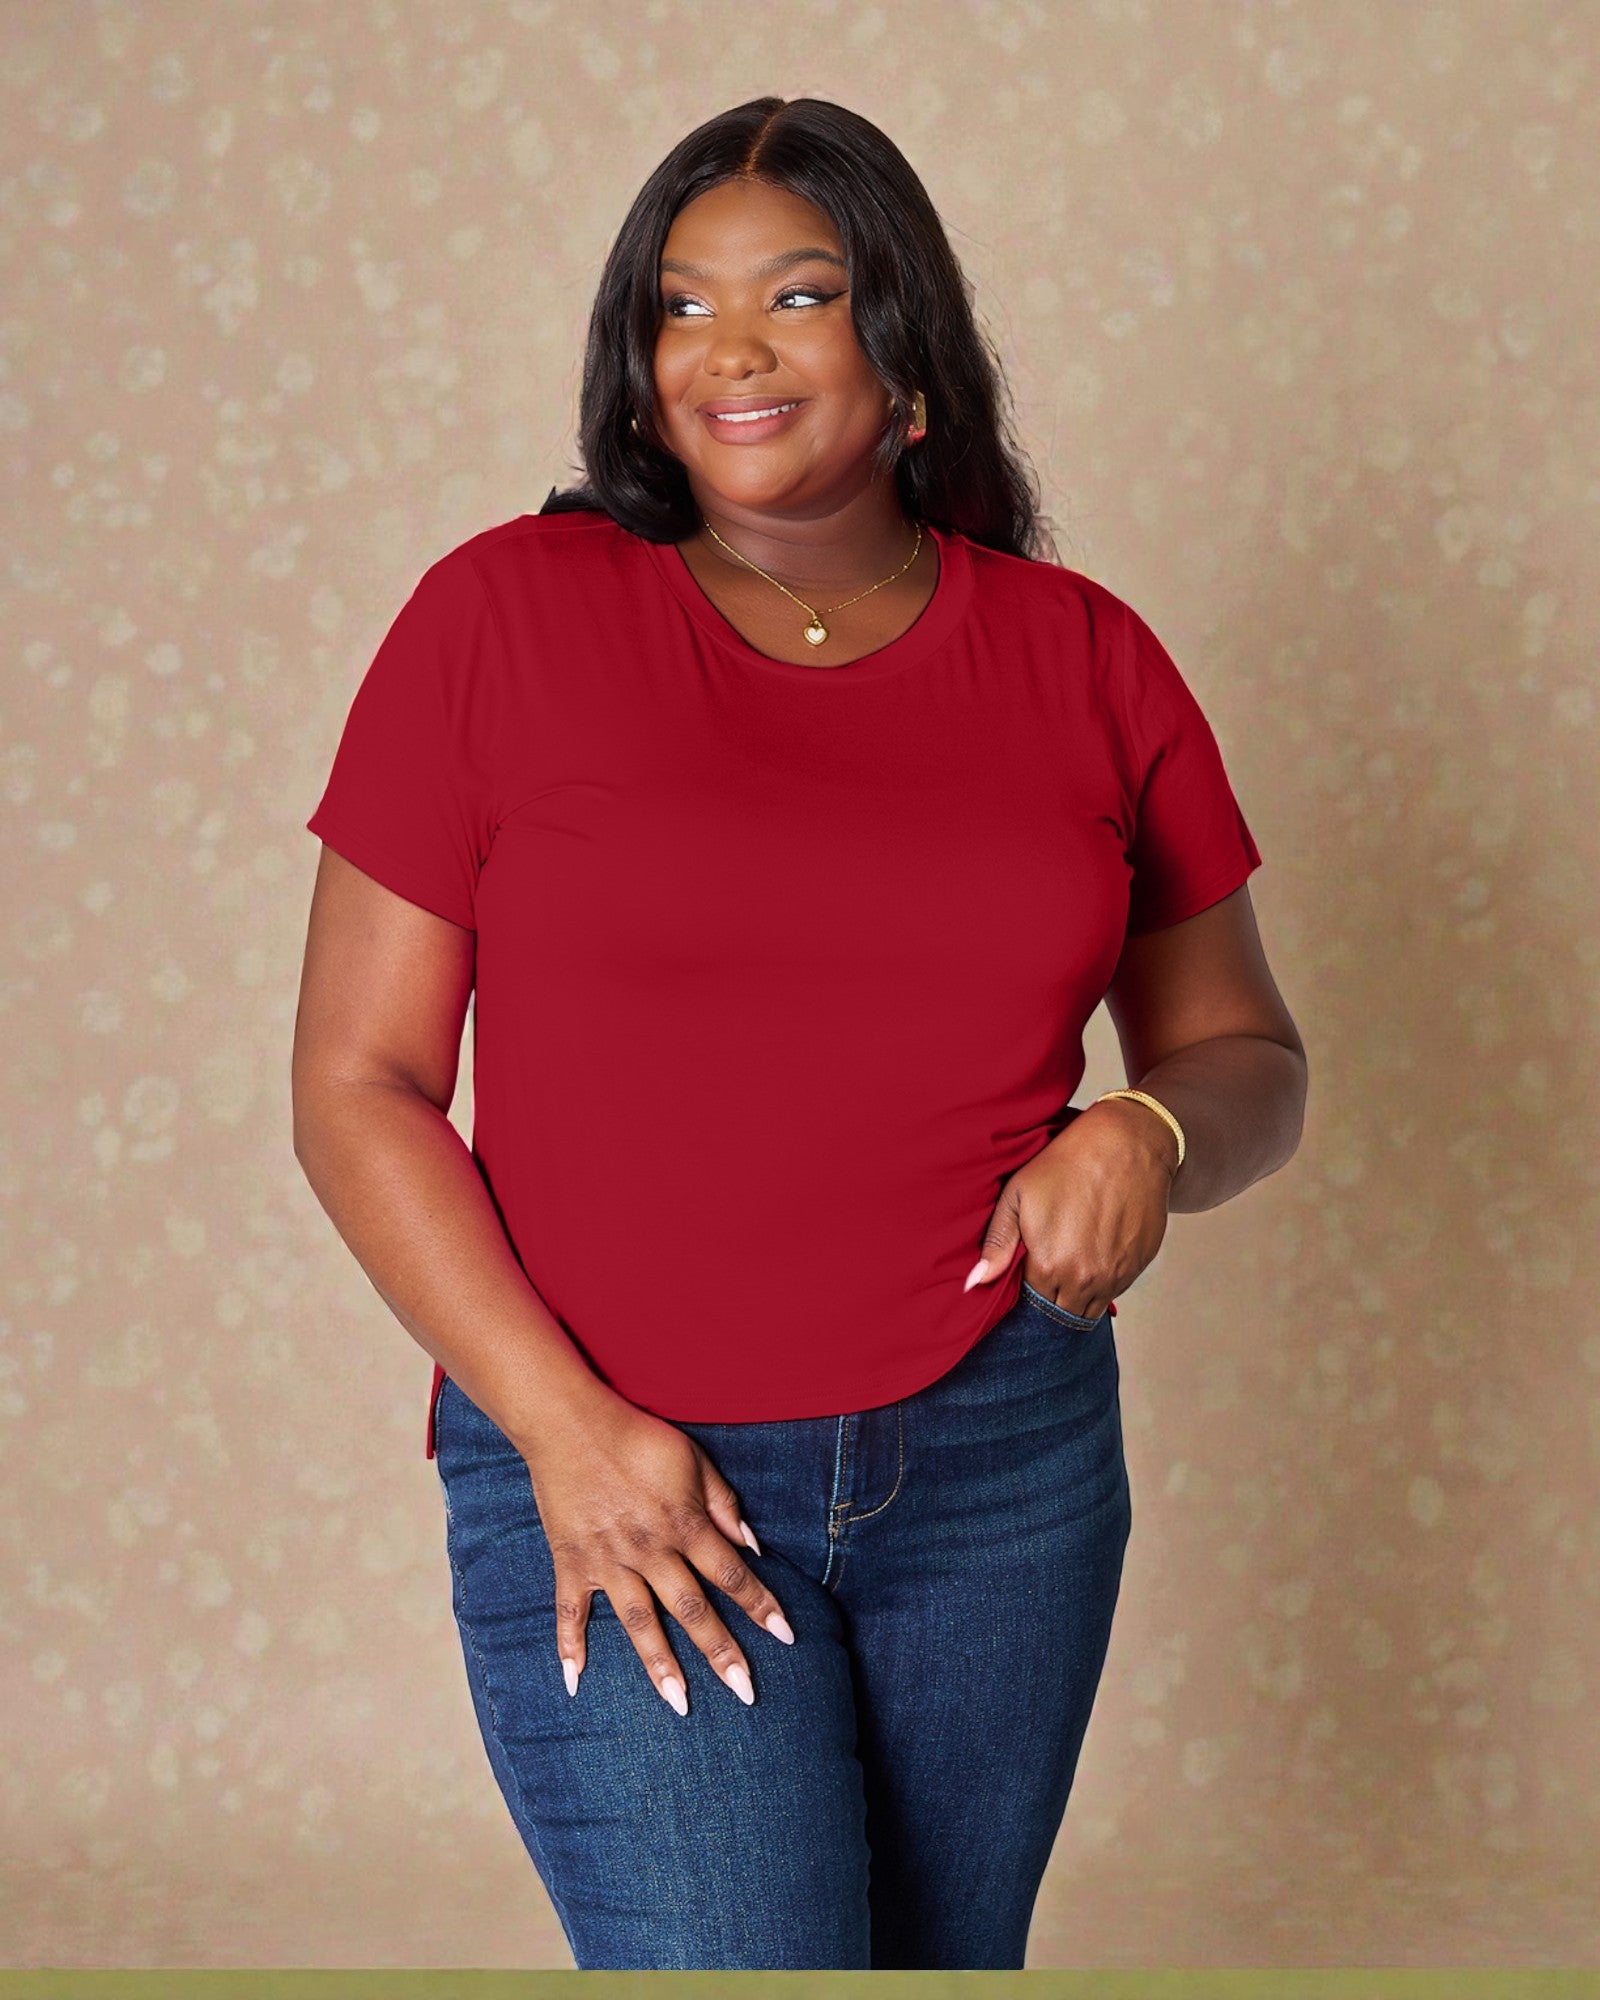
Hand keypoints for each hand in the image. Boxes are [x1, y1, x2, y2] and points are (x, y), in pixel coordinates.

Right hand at [519, 1389, 794, 1714]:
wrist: (571, 1423)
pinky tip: (575, 1683)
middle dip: (721, 1652)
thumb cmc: (639, 1437)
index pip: (732, 1574)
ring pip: (640, 1623)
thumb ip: (723, 1503)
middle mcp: (650, 1550)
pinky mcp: (572, 1561)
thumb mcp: (694, 1459)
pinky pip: (570, 1612)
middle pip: (692, 1609)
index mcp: (684, 1524)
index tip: (786, 1637)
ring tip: (680, 1704)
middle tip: (746, 1693)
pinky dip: (569, 1647)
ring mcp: (608, 1561)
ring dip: (661, 1666)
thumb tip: (752, 1545)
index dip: (761, 1605)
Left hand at [964, 1098, 1177, 1318]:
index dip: (1026, 1294)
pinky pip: (1117, 1289)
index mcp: (1049, 1267)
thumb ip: (997, 1243)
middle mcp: (1085, 1280)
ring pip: (1091, 1308)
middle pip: (1062, 1312)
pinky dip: (1104, 1281)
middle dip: (1051, 1302)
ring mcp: (1117, 1275)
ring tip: (1070, 1263)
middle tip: (1046, 1273)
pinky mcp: (1140, 1265)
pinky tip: (1095, 1252)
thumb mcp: (1018, 1195)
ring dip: (1078, 1296)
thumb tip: (973, 1283)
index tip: (1025, 1278)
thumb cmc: (1068, 1162)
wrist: (1127, 1143)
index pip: (1031, 1305)